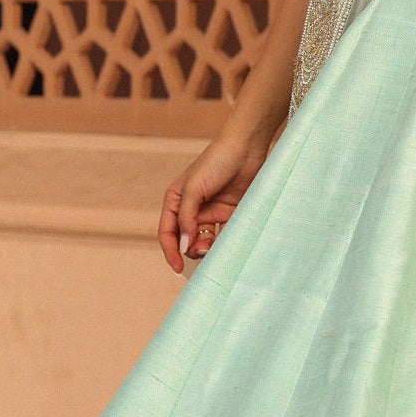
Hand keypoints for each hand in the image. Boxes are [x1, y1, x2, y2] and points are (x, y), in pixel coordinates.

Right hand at [158, 133, 269, 272]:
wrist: (247, 147)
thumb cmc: (217, 161)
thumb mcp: (194, 189)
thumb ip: (187, 218)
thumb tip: (184, 246)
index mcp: (177, 200)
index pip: (168, 232)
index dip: (170, 251)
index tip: (177, 268)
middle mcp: (192, 208)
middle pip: (186, 240)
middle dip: (192, 249)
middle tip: (205, 249)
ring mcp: (212, 211)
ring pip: (205, 240)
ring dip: (208, 247)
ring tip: (216, 245)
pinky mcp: (230, 212)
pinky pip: (225, 234)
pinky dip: (225, 242)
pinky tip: (230, 243)